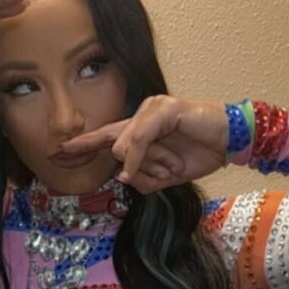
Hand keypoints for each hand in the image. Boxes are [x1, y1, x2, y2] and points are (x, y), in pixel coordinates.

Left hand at [56, 96, 229, 193]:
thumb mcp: (165, 176)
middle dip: (141, 168)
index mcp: (138, 131)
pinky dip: (144, 156)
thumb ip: (142, 179)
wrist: (230, 141)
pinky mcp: (163, 109)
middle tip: (170, 168)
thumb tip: (123, 174)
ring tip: (177, 162)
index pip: (103, 136)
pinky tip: (163, 165)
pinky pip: (140, 139)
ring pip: (125, 146)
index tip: (58, 152)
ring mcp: (151, 109)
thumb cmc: (199, 155)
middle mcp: (140, 116)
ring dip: (151, 164)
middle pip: (115, 148)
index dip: (82, 144)